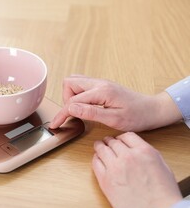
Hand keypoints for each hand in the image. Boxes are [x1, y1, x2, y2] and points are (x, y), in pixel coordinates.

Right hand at [50, 75, 181, 131]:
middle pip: (69, 83)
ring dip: (71, 96)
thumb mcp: (114, 119)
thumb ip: (90, 112)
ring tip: (79, 111)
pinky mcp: (102, 86)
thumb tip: (70, 108)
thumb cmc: (137, 116)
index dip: (62, 114)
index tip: (56, 124)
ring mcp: (100, 82)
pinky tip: (84, 107)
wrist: (152, 110)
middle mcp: (99, 83)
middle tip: (73, 114)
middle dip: (65, 100)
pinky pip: (82, 85)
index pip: (72, 101)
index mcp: (102, 91)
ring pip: (74, 82)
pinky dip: (77, 95)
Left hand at [92, 132, 181, 207]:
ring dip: (99, 147)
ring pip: (101, 150)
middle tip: (106, 142)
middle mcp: (127, 157)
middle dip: (109, 141)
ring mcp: (114, 168)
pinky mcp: (104, 180)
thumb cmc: (163, 194)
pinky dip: (95, 159)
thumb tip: (135, 149)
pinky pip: (95, 163)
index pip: (127, 136)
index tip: (118, 140)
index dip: (121, 138)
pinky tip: (97, 160)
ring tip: (98, 147)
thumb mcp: (161, 165)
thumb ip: (146, 154)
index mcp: (144, 151)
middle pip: (112, 142)